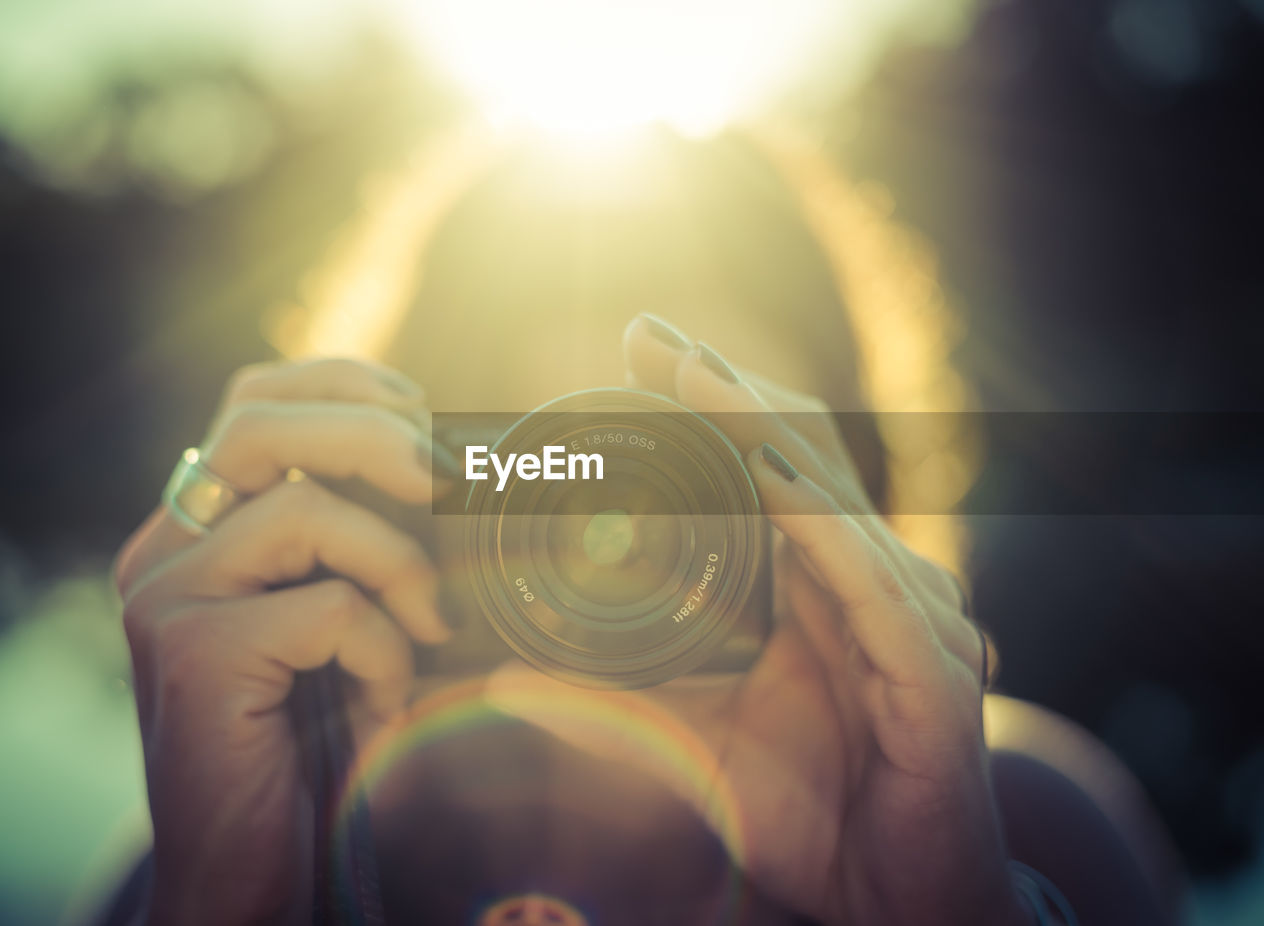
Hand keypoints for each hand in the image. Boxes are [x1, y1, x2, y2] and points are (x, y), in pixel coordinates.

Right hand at [114, 358, 450, 924]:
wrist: (250, 869)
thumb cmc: (318, 738)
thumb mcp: (350, 620)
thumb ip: (371, 544)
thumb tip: (469, 468)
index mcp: (204, 527)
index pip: (257, 399)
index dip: (348, 384)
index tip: (427, 423)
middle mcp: (168, 547)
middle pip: (262, 419)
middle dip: (379, 436)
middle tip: (451, 484)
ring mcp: (169, 596)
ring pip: (306, 510)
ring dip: (399, 567)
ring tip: (426, 634)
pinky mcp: (193, 655)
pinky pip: (327, 608)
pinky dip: (384, 650)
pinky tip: (380, 702)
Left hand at [487, 315, 1025, 925]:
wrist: (890, 909)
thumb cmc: (811, 821)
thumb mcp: (691, 746)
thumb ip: (607, 708)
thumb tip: (503, 677)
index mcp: (820, 591)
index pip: (768, 471)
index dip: (711, 408)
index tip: (638, 355)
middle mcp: (870, 585)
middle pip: (800, 459)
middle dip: (726, 391)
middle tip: (650, 337)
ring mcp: (909, 622)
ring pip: (833, 503)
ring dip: (763, 433)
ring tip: (694, 377)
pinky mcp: (935, 676)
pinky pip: (874, 587)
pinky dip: (823, 528)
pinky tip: (772, 480)